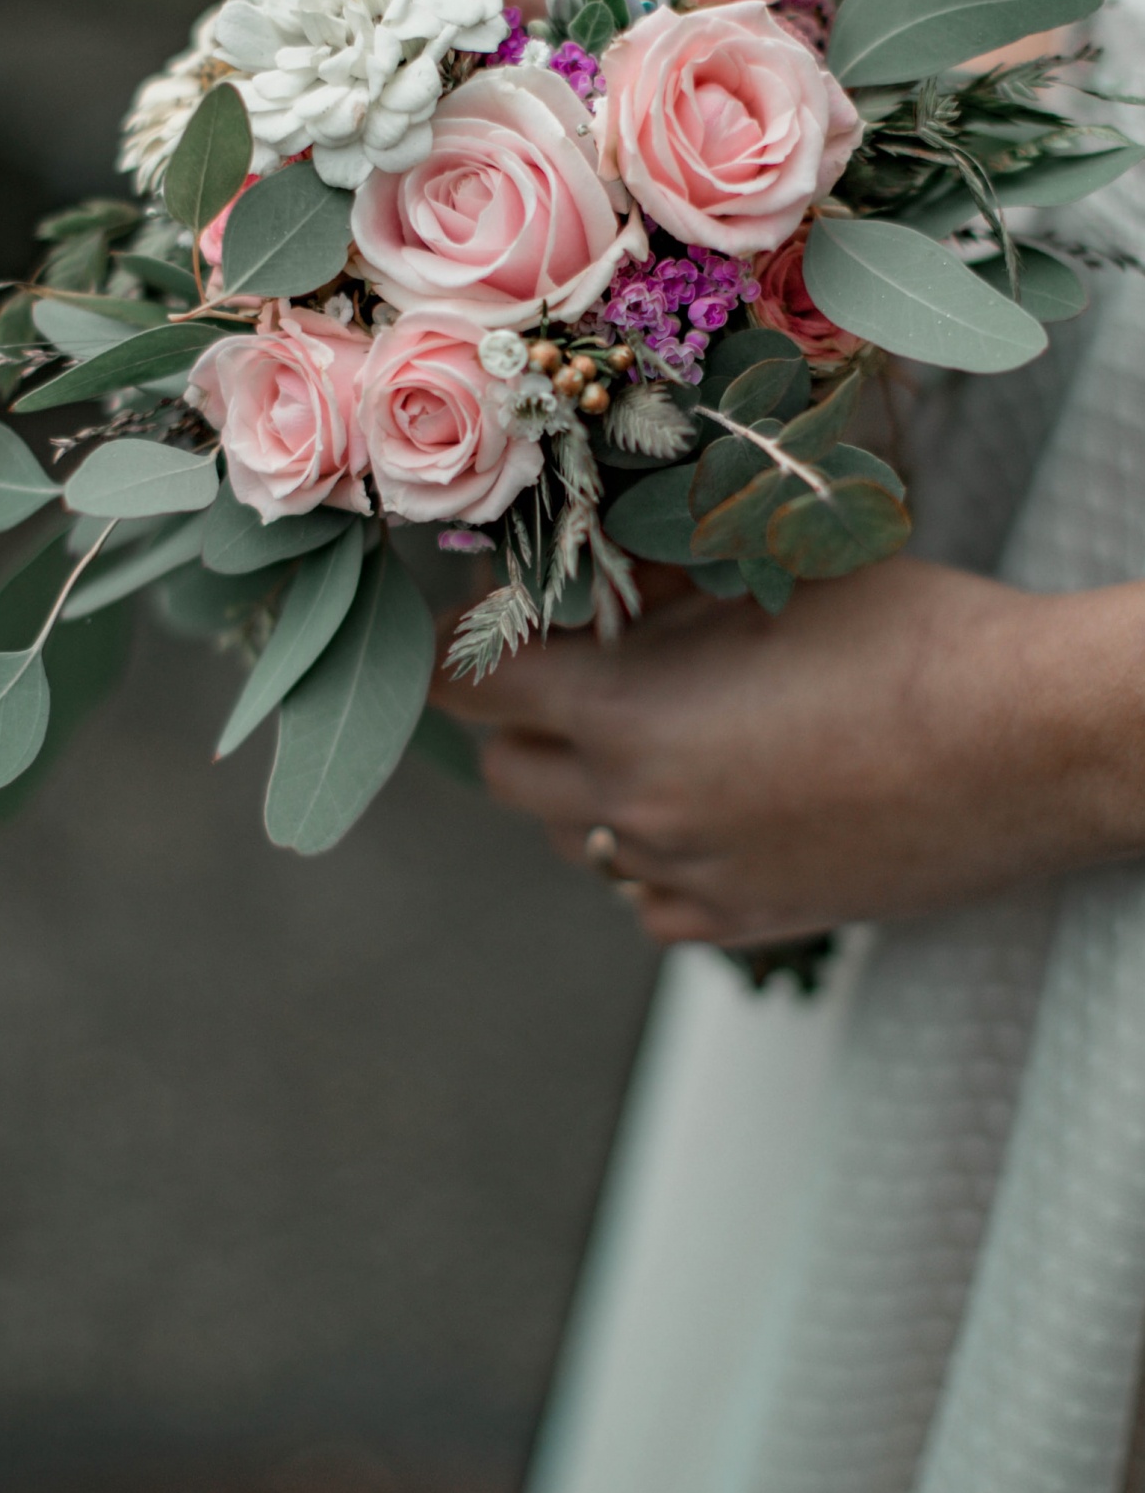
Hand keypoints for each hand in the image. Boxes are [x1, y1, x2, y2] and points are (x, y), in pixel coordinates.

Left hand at [432, 557, 1144, 948]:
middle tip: (571, 668)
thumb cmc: (914, 635)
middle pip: (507, 774)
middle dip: (521, 717)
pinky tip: (708, 807)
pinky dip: (653, 859)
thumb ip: (660, 581)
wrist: (1031, 740)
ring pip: (577, 843)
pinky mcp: (752, 920)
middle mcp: (639, 810)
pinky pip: (650, 903)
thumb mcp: (768, 576)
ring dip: (588, 787)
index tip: (477, 624)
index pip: (467, 689)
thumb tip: (602, 572)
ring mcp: (694, 878)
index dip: (460, 647)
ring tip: (659, 730)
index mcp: (626, 715)